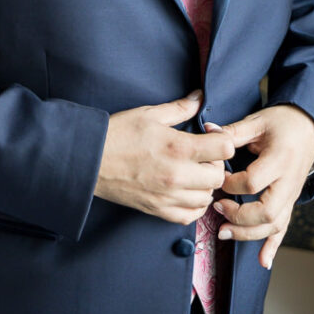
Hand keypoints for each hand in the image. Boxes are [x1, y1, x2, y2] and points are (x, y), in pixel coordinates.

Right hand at [94, 91, 234, 224]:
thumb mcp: (150, 114)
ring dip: (205, 185)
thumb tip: (200, 97)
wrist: (89, 160)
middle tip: (202, 154)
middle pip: (219, 176)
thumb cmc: (118, 134)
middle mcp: (177, 175)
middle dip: (215, 163)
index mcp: (178, 147)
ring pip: (207, 197)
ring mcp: (168, 196)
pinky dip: (194, 205)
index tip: (209, 134)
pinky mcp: (158, 210)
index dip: (222, 137)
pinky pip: (190, 216)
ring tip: (193, 172)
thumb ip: (180, 108)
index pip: (224, 148)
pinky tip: (186, 191)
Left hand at [210, 105, 313, 267]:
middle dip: (239, 216)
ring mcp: (291, 194)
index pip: (253, 181)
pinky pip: (284, 227)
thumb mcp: (257, 121)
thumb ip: (232, 131)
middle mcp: (289, 181)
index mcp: (280, 159)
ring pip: (274, 224)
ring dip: (248, 233)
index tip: (217, 177)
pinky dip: (273, 246)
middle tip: (217, 209)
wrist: (310, 127)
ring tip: (223, 233)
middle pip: (267, 210)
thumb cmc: (282, 122)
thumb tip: (207, 130)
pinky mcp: (290, 201)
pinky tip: (264, 262)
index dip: (230, 184)